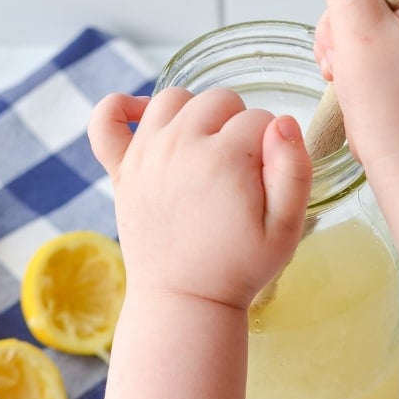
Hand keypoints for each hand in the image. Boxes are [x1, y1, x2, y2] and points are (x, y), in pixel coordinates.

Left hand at [89, 88, 311, 310]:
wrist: (184, 299)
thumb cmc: (240, 267)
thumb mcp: (285, 228)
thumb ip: (294, 170)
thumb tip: (282, 121)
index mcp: (224, 158)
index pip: (260, 118)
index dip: (271, 146)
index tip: (263, 180)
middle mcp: (179, 146)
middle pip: (218, 101)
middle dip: (237, 126)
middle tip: (238, 170)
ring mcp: (144, 155)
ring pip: (172, 98)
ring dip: (193, 113)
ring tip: (204, 146)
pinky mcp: (120, 169)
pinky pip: (104, 120)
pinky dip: (117, 107)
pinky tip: (140, 116)